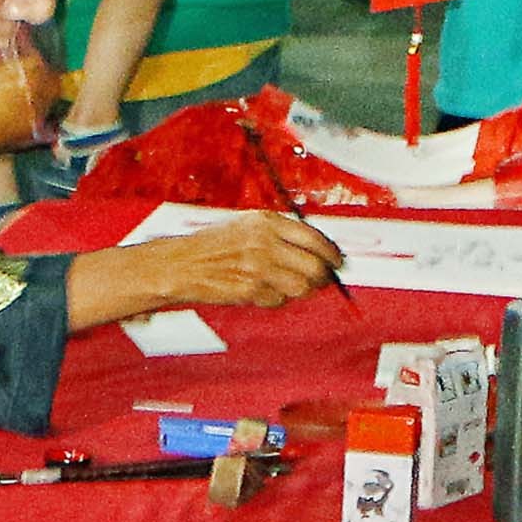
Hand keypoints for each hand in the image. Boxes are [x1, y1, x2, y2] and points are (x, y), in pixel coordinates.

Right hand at [111, 211, 344, 315]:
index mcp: (266, 221)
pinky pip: (280, 300)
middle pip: (314, 266)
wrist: (183, 264)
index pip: (314, 237)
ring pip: (302, 287)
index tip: (338, 261)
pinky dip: (279, 299)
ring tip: (296, 287)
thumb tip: (316, 249)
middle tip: (325, 280)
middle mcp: (265, 242)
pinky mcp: (251, 289)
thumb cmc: (214, 244)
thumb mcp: (247, 225)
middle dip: (324, 277)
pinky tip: (266, 291)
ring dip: (304, 291)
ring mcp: (259, 267)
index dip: (331, 253)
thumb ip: (280, 233)